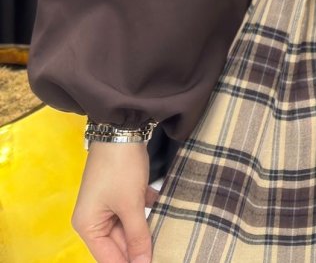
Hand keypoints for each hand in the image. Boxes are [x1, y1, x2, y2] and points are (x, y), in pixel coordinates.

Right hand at [72, 143, 158, 262]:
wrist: (124, 128)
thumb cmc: (120, 168)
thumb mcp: (131, 204)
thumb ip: (137, 236)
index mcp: (88, 226)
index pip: (108, 259)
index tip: (153, 262)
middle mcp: (93, 219)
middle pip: (118, 244)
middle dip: (140, 248)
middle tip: (164, 252)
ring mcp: (107, 205)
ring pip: (128, 228)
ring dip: (146, 231)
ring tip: (165, 239)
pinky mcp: (120, 192)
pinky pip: (134, 212)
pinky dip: (147, 214)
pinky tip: (165, 215)